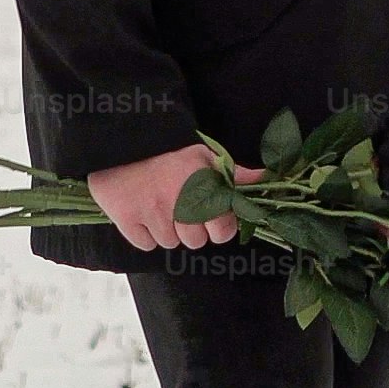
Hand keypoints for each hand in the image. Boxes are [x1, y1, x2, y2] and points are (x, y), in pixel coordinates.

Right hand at [87, 142, 259, 251]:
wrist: (124, 143)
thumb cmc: (168, 152)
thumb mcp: (204, 156)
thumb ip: (234, 173)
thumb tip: (264, 177)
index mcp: (201, 186)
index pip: (222, 231)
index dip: (218, 228)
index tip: (211, 219)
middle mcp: (177, 202)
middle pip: (195, 242)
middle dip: (192, 229)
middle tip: (181, 209)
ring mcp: (151, 212)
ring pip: (170, 243)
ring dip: (168, 231)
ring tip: (161, 207)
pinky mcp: (126, 218)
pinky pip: (145, 244)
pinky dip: (145, 234)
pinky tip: (144, 213)